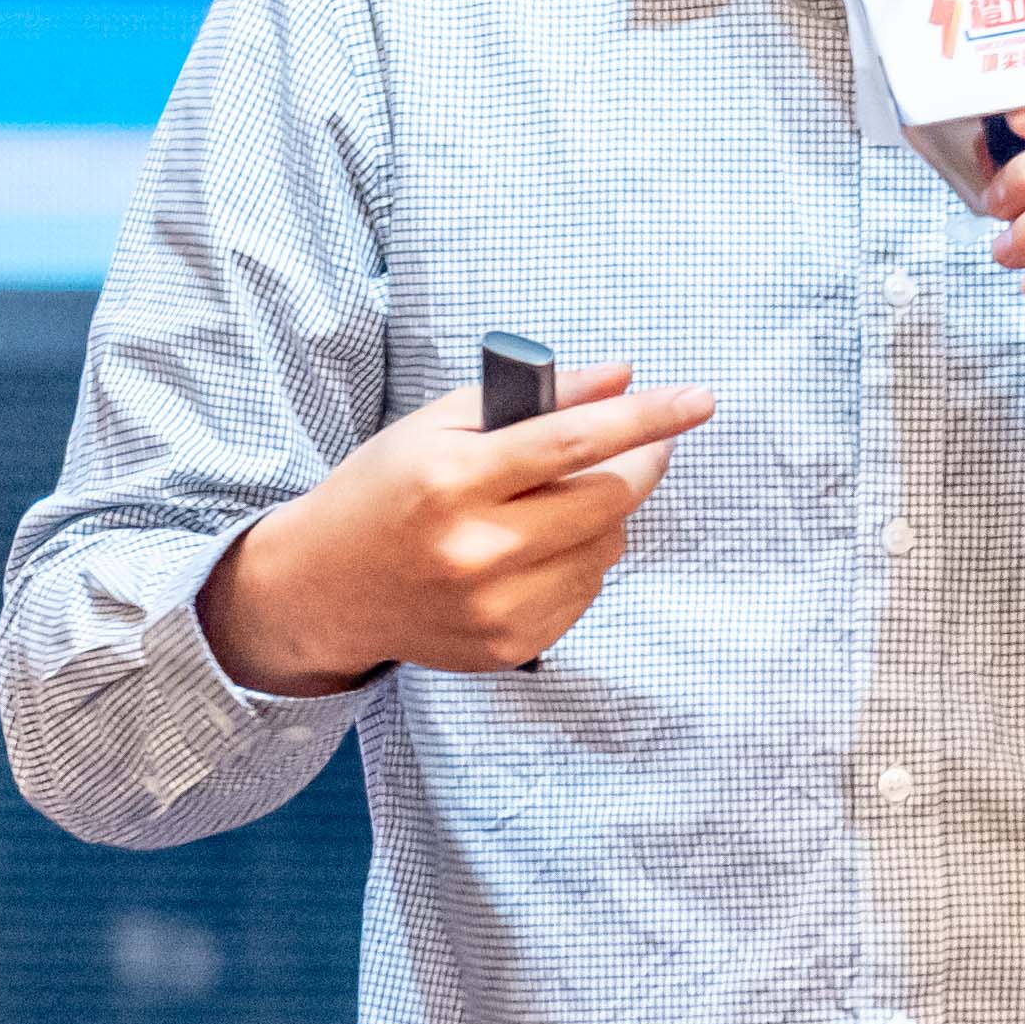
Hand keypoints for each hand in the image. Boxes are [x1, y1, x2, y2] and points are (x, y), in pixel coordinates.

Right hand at [200, 362, 713, 692]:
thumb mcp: (439, 423)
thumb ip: (534, 399)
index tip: (700, 399)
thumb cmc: (385, 489)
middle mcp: (476, 549)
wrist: (325, 586)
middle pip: (606, 500)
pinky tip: (537, 547)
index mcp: (453, 479)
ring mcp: (494, 606)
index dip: (647, 417)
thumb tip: (622, 378)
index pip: (574, 441)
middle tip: (646, 441)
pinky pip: (586, 592)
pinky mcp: (508, 646)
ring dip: (607, 515)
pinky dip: (581, 560)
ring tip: (561, 499)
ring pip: (606, 548)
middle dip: (642, 461)